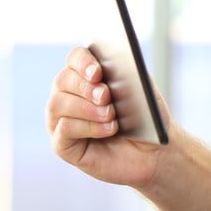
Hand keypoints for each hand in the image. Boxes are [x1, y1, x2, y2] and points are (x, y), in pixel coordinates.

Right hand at [46, 47, 167, 187]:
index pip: (76, 58)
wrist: (153, 152)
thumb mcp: (145, 93)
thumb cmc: (146, 119)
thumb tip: (115, 68)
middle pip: (63, 79)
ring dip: (86, 108)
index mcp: (88, 76)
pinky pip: (63, 129)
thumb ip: (130, 77)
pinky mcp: (62, 144)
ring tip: (111, 115)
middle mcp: (69, 95)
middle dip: (85, 87)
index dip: (83, 62)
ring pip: (57, 104)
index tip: (98, 72)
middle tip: (106, 96)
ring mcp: (61, 120)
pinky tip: (108, 129)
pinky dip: (87, 127)